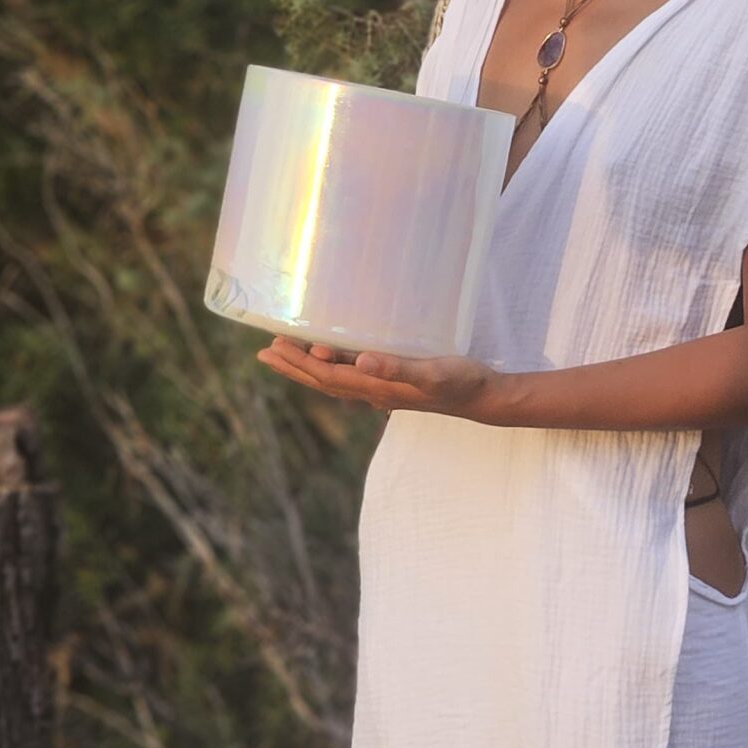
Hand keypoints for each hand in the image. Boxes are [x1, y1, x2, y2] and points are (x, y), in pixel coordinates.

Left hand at [255, 334, 506, 420]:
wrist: (483, 398)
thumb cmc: (460, 383)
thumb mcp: (431, 374)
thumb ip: (396, 368)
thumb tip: (359, 361)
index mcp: (375, 386)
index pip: (325, 375)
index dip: (297, 363)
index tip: (272, 348)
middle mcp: (373, 391)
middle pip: (323, 381)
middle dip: (293, 367)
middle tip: (264, 352)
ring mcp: (383, 390)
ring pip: (335, 380)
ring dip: (308, 368)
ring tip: (287, 354)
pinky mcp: (394, 384)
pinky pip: (353, 376)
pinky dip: (334, 367)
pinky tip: (334, 359)